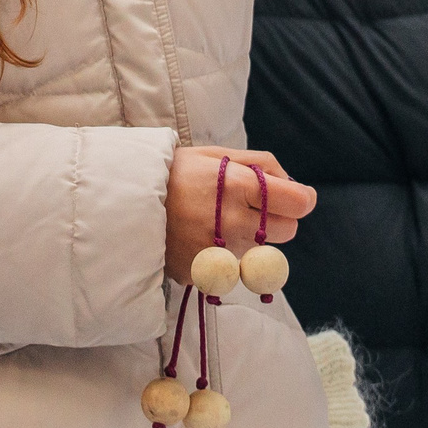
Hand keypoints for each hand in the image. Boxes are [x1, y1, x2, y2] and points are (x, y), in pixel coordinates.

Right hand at [166, 147, 317, 283]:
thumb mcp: (217, 154)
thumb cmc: (176, 173)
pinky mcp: (206, 274)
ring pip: (262, 251)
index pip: (297, 203)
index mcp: (239, 186)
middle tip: (254, 207)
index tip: (296, 197)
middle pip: (288, 231)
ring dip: (251, 238)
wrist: (125, 203)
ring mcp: (220, 252)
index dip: (301, 199)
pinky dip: (228, 256)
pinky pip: (235, 268)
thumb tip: (296, 185)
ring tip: (219, 221)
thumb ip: (261, 165)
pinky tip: (205, 239)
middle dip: (279, 218)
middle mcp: (234, 223)